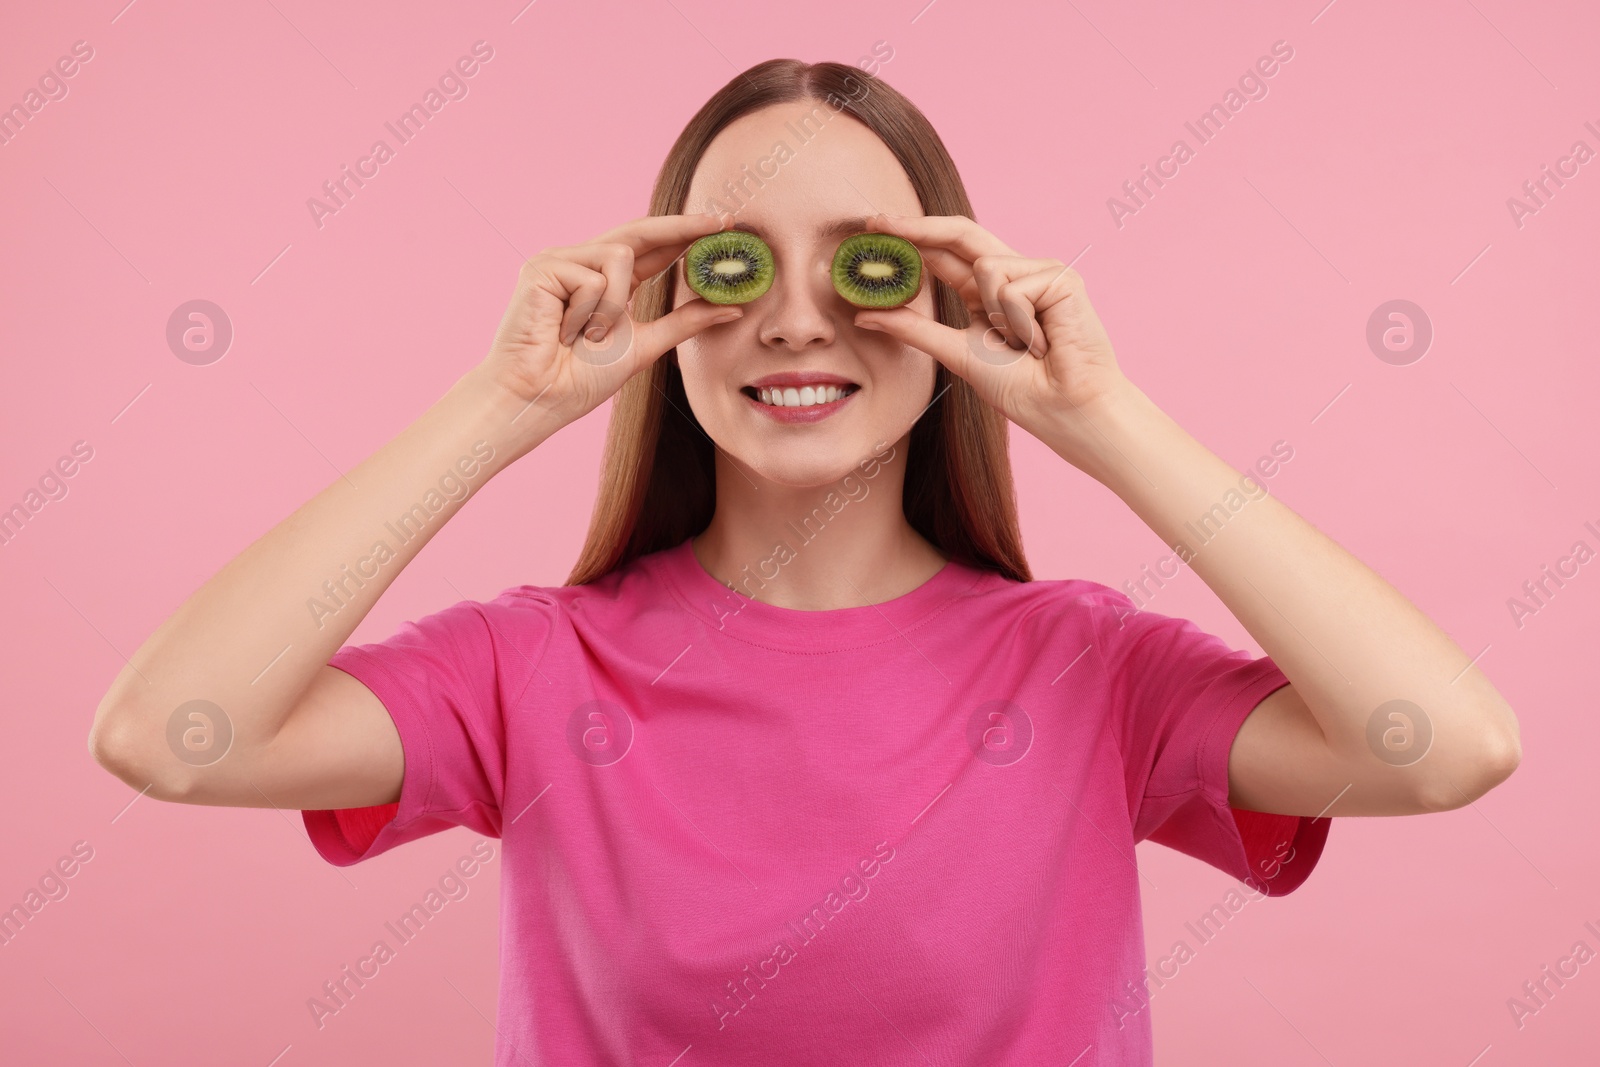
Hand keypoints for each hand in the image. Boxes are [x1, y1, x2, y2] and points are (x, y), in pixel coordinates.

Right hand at [478, 212, 743, 429]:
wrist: (540, 398)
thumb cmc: (581, 378)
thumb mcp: (646, 344)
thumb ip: (685, 322)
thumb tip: (733, 308)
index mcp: (606, 280)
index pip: (652, 248)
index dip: (686, 235)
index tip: (725, 226)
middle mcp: (582, 262)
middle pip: (640, 232)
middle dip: (683, 226)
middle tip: (724, 222)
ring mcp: (560, 261)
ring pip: (619, 256)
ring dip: (613, 306)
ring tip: (588, 337)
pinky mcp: (542, 268)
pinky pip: (592, 277)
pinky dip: (587, 313)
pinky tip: (565, 334)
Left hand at [851, 213, 1131, 458]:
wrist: (1064, 410)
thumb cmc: (1021, 389)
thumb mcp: (956, 352)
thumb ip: (914, 329)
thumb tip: (864, 315)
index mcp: (989, 294)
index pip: (945, 255)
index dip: (913, 239)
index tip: (873, 229)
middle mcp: (1015, 276)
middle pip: (962, 236)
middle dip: (919, 227)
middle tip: (876, 222)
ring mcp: (1040, 273)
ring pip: (987, 266)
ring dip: (997, 316)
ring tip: (1024, 347)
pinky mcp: (1062, 277)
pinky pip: (1014, 286)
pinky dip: (1021, 322)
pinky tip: (1044, 343)